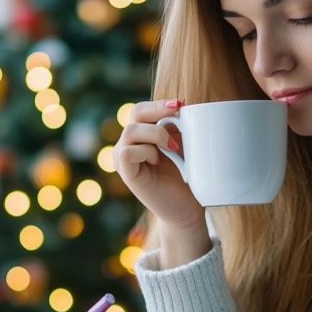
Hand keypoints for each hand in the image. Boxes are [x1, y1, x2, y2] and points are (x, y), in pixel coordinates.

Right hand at [115, 99, 205, 232]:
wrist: (186, 208)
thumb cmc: (187, 177)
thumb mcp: (184, 146)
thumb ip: (177, 128)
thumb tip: (181, 107)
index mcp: (143, 135)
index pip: (142, 109)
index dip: (159, 103)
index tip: (181, 103)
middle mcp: (129, 143)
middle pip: (135, 112)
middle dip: (157, 110)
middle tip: (178, 112)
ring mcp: (124, 157)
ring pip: (131, 131)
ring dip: (155, 134)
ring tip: (173, 148)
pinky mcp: (125, 172)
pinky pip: (127, 152)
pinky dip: (145, 152)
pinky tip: (156, 161)